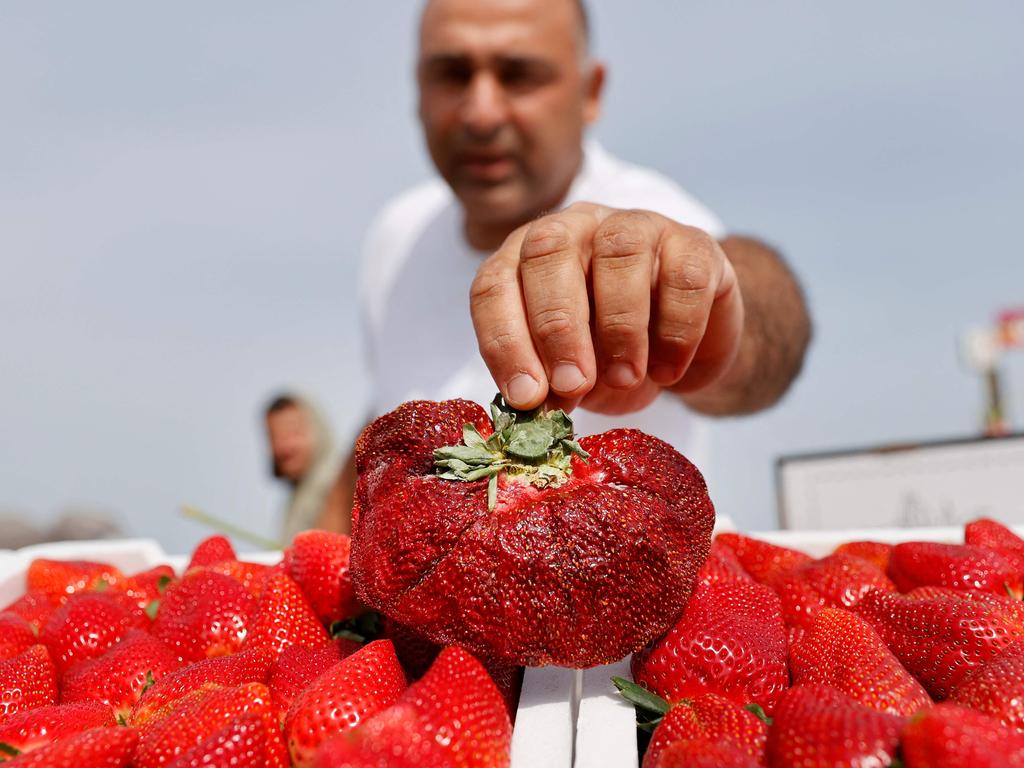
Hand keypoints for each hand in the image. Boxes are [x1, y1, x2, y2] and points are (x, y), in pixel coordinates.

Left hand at [470, 203, 743, 413]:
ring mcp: (637, 226)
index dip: (504, 341)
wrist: (683, 346)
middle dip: (557, 326)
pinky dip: (676, 332)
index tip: (526, 396)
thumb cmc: (609, 355)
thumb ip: (550, 382)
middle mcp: (576, 228)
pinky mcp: (694, 245)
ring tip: (625, 379)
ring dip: (619, 325)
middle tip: (572, 385)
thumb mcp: (570, 374)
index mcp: (527, 258)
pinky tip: (667, 373)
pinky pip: (684, 277)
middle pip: (551, 249)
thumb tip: (538, 405)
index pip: (495, 284)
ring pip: (621, 250)